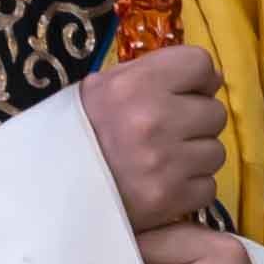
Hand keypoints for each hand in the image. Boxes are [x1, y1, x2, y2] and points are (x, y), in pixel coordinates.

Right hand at [77, 43, 228, 236]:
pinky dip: (189, 187)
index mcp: (133, 85)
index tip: (185, 92)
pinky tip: (159, 183)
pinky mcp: (172, 198)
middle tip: (165, 132)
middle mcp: (154, 120)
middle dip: (195, 121)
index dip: (196, 79)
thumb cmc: (78, 133)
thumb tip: (211, 78)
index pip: (200, 64)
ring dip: (194, 156)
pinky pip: (208, 186)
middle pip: (215, 112)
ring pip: (216, 151)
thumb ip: (153, 75)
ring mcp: (165, 162)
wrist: (47, 190)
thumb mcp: (101, 89)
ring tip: (160, 159)